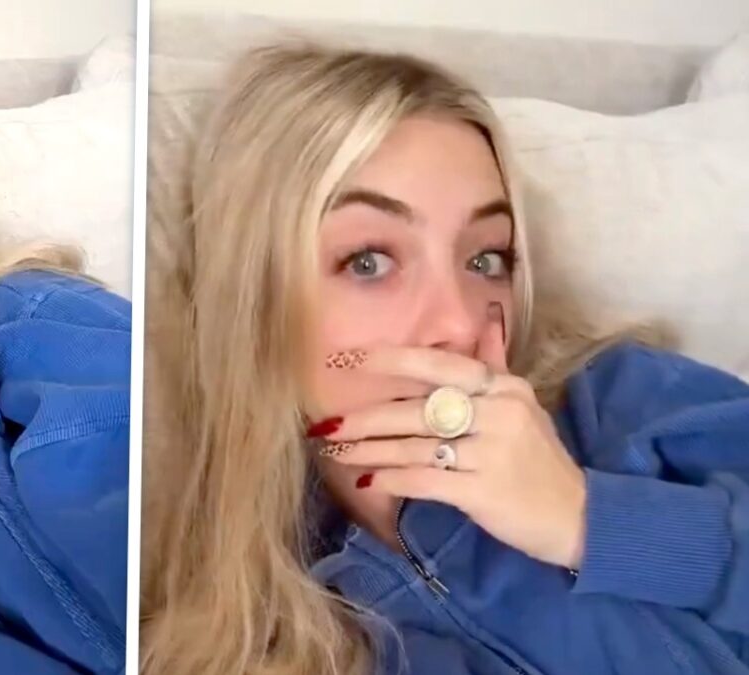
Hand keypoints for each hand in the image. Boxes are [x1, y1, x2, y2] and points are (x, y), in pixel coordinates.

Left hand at [315, 310, 586, 569]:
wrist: (579, 516)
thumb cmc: (539, 460)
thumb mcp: (524, 406)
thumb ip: (495, 366)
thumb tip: (486, 321)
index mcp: (504, 387)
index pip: (441, 364)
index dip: (394, 360)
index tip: (350, 359)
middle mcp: (499, 412)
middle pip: (417, 409)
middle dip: (366, 417)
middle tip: (326, 423)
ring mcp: (492, 452)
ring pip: (414, 445)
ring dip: (369, 450)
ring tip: (335, 451)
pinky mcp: (484, 491)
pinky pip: (425, 480)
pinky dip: (392, 479)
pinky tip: (367, 481)